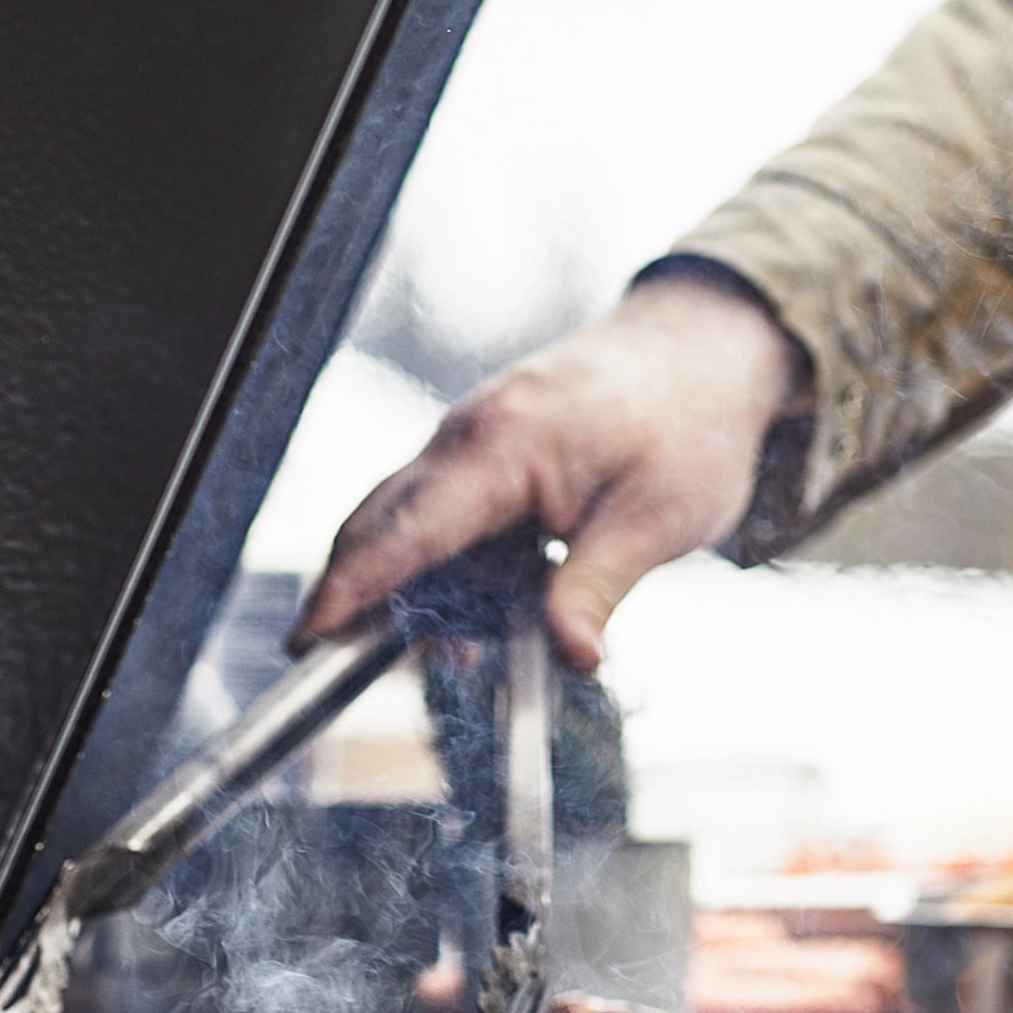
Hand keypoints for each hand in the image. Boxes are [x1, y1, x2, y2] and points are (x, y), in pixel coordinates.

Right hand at [291, 268, 809, 671]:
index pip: (404, 532)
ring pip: (404, 526)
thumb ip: (597, 590)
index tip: (306, 640)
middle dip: (355, 599)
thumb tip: (571, 660)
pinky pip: (440, 517)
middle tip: (341, 667)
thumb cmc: (689, 422)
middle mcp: (466, 436)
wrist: (706, 345)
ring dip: (414, 592)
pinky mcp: (483, 452)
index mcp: (501, 445)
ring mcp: (468, 440)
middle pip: (377, 527)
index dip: (349, 591)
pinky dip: (447, 568)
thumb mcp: (659, 518)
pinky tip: (497, 610)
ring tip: (467, 654)